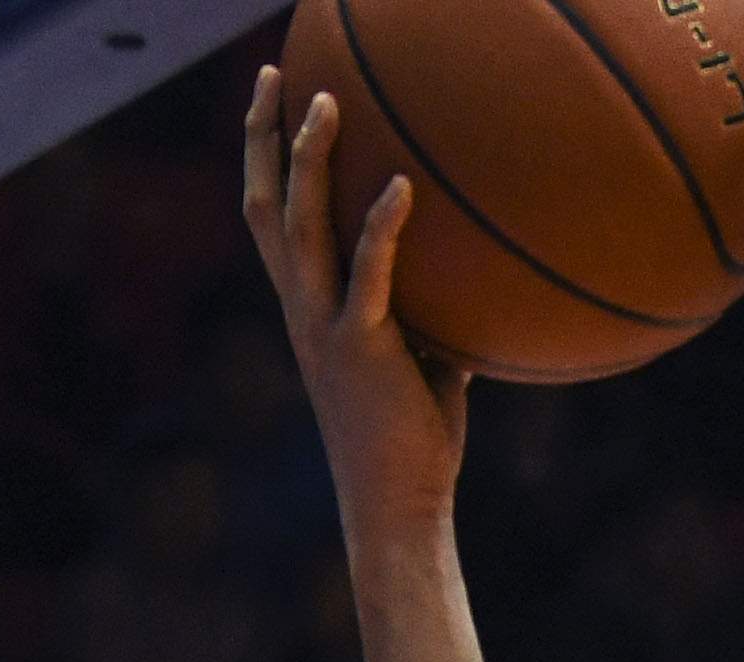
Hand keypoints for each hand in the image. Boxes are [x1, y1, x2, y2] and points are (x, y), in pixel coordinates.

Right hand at [242, 68, 469, 535]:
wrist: (398, 506)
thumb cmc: (415, 444)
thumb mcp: (424, 367)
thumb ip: (434, 322)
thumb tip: (479, 288)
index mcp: (307, 310)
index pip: (270, 219)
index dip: (265, 159)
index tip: (273, 103)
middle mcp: (302, 309)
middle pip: (266, 204)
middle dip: (265, 135)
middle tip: (276, 72)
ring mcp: (325, 327)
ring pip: (300, 225)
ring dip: (309, 160)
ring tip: (326, 102)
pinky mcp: (362, 348)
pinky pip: (369, 276)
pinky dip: (383, 228)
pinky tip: (402, 185)